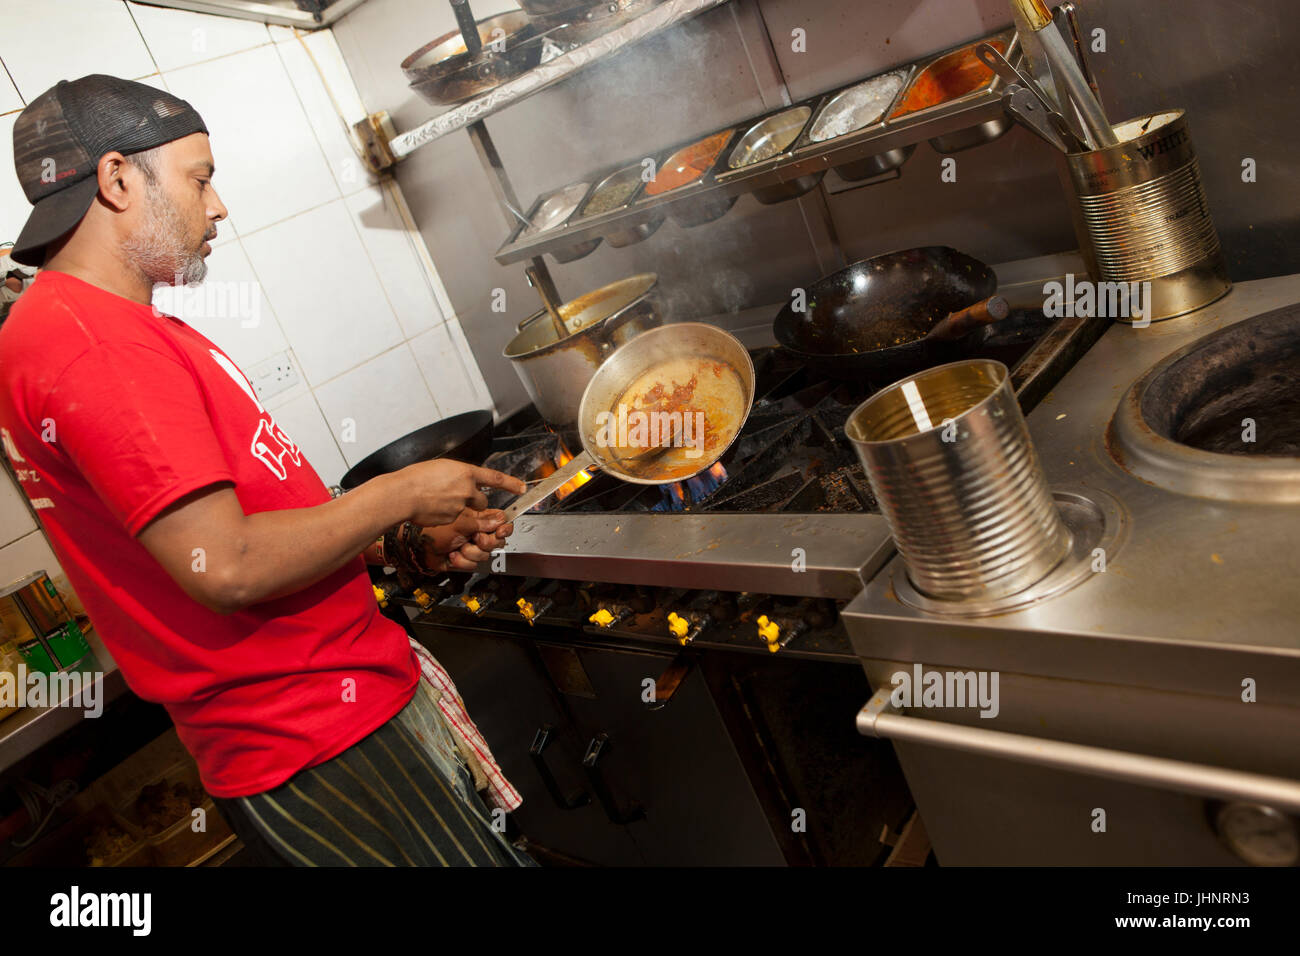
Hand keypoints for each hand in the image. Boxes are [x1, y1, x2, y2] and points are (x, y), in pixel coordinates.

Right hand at [399, 460, 524, 527]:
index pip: (495, 478)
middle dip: (475, 501)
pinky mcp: (452, 520)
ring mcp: (460, 506)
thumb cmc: (415, 478)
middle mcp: (467, 489)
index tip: (521, 488)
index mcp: (465, 472)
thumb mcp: (440, 467)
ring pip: (469, 512)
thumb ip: (455, 474)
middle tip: (458, 497)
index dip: (511, 484)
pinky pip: (455, 520)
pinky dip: (447, 516)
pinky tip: (433, 509)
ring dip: (462, 509)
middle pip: (483, 500)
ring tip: (442, 502)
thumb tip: (458, 479)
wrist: (403, 494)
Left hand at [413, 509, 514, 572]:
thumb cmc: (432, 529)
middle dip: (485, 542)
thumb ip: (481, 522)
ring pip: (485, 555)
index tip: (500, 531)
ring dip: (469, 552)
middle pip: (497, 541)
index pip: (500, 522)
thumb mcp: (459, 522)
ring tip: (457, 546)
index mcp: (478, 518)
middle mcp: (476, 532)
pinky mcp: (465, 559)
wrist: (417, 547)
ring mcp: (471, 546)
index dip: (503, 528)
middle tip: (474, 538)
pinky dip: (461, 561)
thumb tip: (498, 522)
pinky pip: (473, 565)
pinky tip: (452, 554)